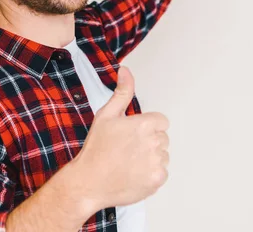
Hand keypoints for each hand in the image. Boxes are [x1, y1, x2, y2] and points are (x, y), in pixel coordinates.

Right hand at [72, 66, 168, 210]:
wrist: (89, 182)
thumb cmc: (96, 148)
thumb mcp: (106, 114)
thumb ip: (122, 92)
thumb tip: (125, 71)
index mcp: (144, 124)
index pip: (161, 121)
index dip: (148, 126)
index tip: (134, 133)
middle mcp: (154, 142)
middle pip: (163, 138)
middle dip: (150, 141)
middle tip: (128, 147)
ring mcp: (156, 162)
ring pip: (163, 155)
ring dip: (151, 157)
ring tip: (130, 161)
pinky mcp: (156, 180)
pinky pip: (162, 172)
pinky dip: (151, 173)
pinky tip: (134, 173)